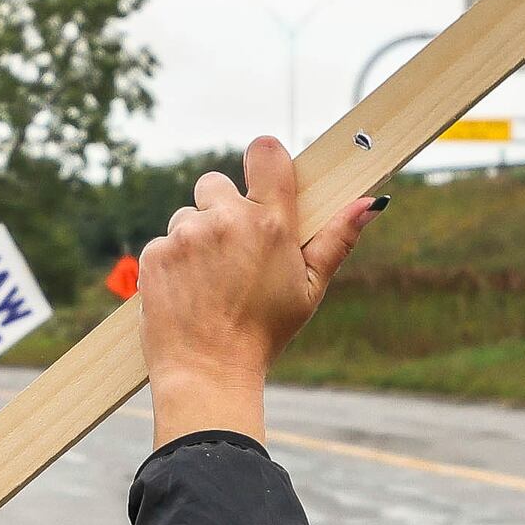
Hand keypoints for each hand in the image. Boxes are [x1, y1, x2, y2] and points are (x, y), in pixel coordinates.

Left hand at [139, 135, 379, 446]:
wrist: (208, 372)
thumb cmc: (264, 333)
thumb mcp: (310, 289)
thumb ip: (337, 240)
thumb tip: (369, 202)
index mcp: (271, 223)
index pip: (265, 152)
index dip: (263, 161)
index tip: (262, 180)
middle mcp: (227, 220)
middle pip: (216, 184)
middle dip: (222, 209)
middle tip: (233, 252)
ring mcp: (186, 235)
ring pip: (187, 217)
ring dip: (196, 239)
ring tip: (210, 281)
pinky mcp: (155, 254)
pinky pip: (164, 243)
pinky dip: (173, 262)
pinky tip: (187, 291)